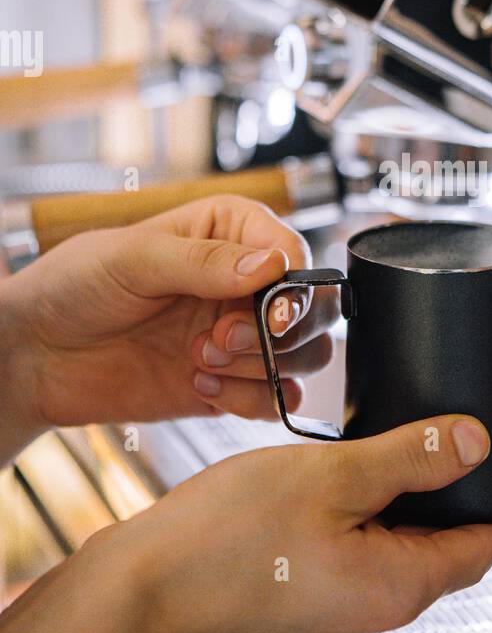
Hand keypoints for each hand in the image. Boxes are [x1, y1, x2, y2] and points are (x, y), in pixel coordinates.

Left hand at [0, 195, 336, 437]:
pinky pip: (274, 398)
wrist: (34, 356)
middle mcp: (244, 283)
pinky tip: (200, 385)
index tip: (270, 311)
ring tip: (201, 359)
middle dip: (281, 330)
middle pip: (316, 307)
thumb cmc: (72, 287)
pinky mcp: (230, 384)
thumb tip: (272, 266)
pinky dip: (251, 400)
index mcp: (229, 232)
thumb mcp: (132, 258)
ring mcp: (240, 336)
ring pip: (306, 355)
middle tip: (224, 336)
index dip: (294, 285)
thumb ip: (203, 261)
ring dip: (263, 366)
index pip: (294, 252)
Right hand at [97, 415, 491, 632]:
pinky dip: (354, 531)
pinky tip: (327, 496)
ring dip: (395, 514)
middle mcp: (373, 619)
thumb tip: (477, 442)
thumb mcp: (334, 475)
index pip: (481, 550)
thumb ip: (413, 456)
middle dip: (444, 503)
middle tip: (441, 446)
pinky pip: (350, 568)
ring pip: (391, 558)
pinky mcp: (297, 615)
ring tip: (380, 460)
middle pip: (437, 555)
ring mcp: (332, 623)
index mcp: (397, 589)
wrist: (141, 589)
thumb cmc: (229, 534)